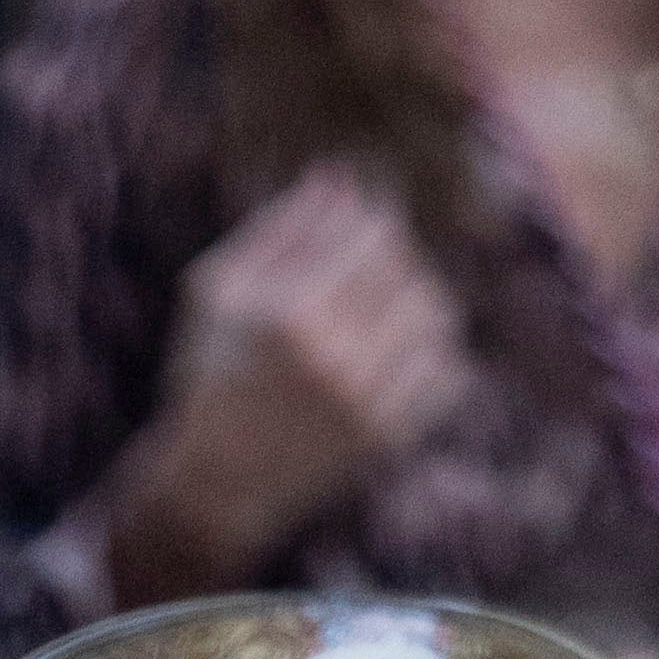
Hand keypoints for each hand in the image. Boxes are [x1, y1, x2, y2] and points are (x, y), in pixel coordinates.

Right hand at [121, 164, 476, 572]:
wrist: (214, 483)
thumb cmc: (210, 371)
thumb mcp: (220, 288)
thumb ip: (281, 226)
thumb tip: (337, 175)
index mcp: (290, 315)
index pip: (371, 231)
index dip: (372, 208)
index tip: (363, 205)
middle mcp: (335, 359)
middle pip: (406, 267)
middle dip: (390, 248)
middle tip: (369, 251)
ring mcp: (367, 402)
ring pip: (434, 312)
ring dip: (416, 291)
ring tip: (385, 294)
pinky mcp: (387, 436)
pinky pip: (447, 369)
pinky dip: (432, 345)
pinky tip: (399, 340)